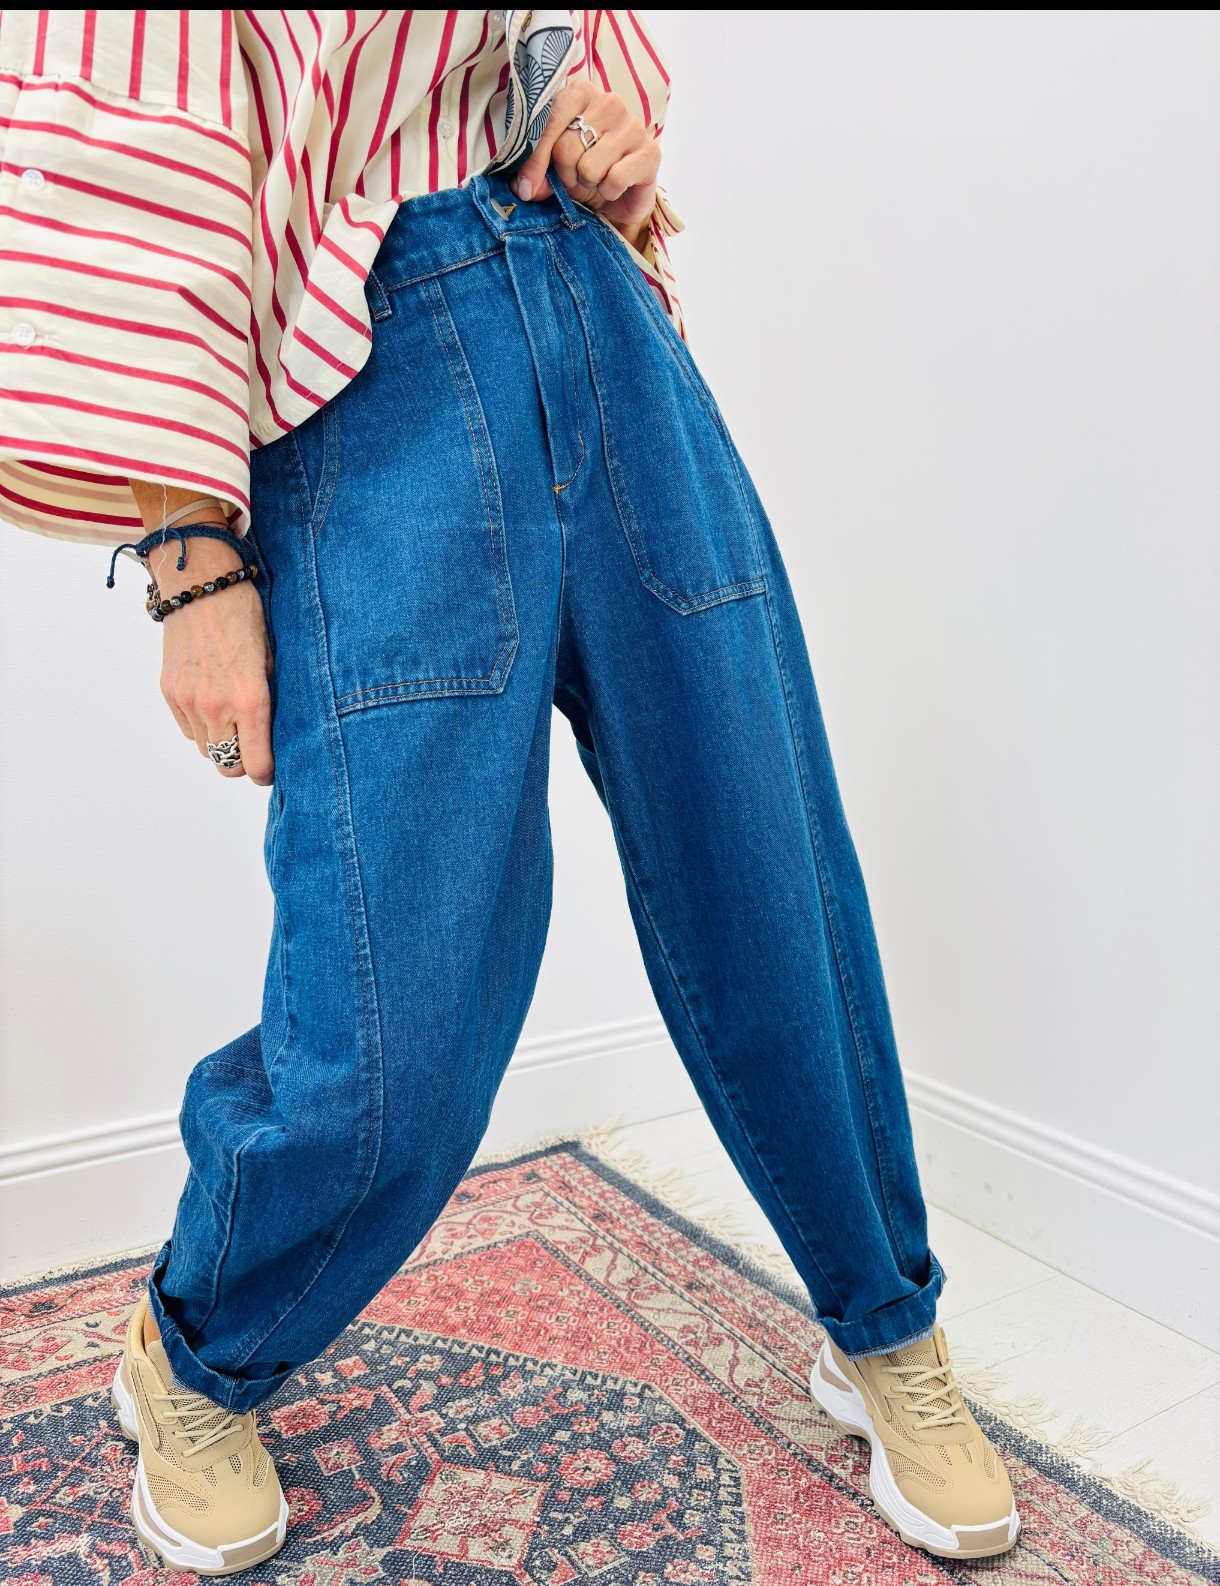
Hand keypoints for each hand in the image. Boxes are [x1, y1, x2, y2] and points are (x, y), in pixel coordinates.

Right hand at [131, 486, 273, 785]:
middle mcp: (215, 705)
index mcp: (249, 698)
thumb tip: (276, 733)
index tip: (271, 770)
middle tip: (255, 747)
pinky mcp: (169, 691)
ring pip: (206, 749)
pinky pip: (188, 729)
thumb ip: (271, 699)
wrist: (201, 583)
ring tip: (235, 720)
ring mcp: (188, 700)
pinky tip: (214, 702)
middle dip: (243, 763)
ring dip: (221, 743)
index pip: (255, 763)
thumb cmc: (246, 614)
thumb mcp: (273, 658)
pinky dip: (201, 726)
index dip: (265, 774)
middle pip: (227, 765)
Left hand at [511, 81, 659, 246]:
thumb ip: (535, 170)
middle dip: (566, 174)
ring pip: (589, 167)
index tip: (526, 185)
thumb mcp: (553, 167)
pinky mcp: (651, 152)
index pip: (549, 120)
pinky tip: (615, 186)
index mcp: (581, 93)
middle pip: (566, 149)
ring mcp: (632, 125)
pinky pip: (614, 179)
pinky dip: (610, 192)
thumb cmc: (584, 171)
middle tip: (576, 177)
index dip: (535, 158)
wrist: (621, 194)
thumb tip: (524, 188)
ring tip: (596, 179)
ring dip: (588, 184)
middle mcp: (609, 102)